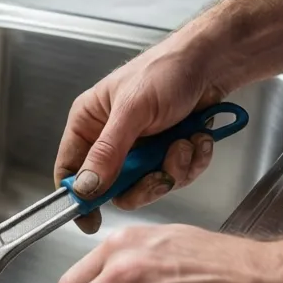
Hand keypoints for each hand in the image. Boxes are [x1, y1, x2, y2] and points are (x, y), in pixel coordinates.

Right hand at [53, 39, 225, 233]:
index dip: (78, 198)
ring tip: (185, 142)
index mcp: (89, 123)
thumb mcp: (133, 110)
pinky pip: (175, 177)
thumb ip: (108, 151)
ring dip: (173, 168)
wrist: (212, 62)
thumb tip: (86, 187)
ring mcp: (140, 149)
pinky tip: (197, 138)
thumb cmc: (166, 70)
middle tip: (160, 173)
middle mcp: (111, 140)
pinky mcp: (166, 152)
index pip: (70, 170)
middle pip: (114, 188)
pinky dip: (191, 161)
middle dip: (144, 183)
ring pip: (148, 186)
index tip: (91, 220)